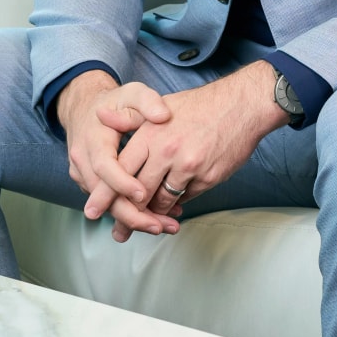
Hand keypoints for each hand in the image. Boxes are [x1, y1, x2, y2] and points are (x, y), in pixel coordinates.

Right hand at [57, 71, 177, 237]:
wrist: (86, 108)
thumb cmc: (115, 101)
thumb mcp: (132, 93)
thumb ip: (148, 101)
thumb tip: (163, 115)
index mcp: (93, 139)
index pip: (104, 166)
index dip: (122, 183)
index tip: (143, 194)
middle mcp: (83, 161)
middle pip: (103, 196)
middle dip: (130, 214)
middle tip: (160, 226)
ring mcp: (83, 175)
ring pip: (105, 205)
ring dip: (133, 218)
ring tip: (165, 226)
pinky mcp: (89, 183)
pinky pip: (108, 202)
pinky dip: (129, 212)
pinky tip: (155, 218)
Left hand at [109, 62, 286, 242]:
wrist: (243, 104)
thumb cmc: (201, 105)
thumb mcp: (161, 105)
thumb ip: (130, 118)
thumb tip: (99, 116)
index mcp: (151, 133)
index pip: (119, 171)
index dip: (105, 195)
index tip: (93, 211)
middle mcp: (167, 151)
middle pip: (138, 193)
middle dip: (126, 216)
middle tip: (118, 232)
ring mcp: (189, 166)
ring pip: (162, 201)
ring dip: (154, 214)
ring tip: (148, 224)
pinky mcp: (208, 176)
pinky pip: (186, 198)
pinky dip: (179, 203)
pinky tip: (176, 205)